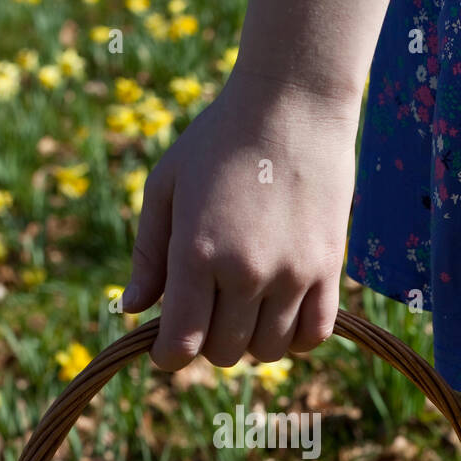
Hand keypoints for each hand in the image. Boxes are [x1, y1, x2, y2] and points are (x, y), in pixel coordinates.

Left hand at [120, 68, 361, 370]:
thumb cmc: (218, 140)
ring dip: (252, 340)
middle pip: (224, 352)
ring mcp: (292, 273)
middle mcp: (244, 272)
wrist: (293, 104)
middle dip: (208, 343)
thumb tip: (132, 311)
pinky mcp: (328, 268)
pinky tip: (282, 312)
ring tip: (245, 307)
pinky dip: (296, 337)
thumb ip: (148, 255)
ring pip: (269, 350)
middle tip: (208, 310)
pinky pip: (314, 335)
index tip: (167, 346)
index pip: (181, 343)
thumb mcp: (166, 187)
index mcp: (195, 253)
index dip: (168, 355)